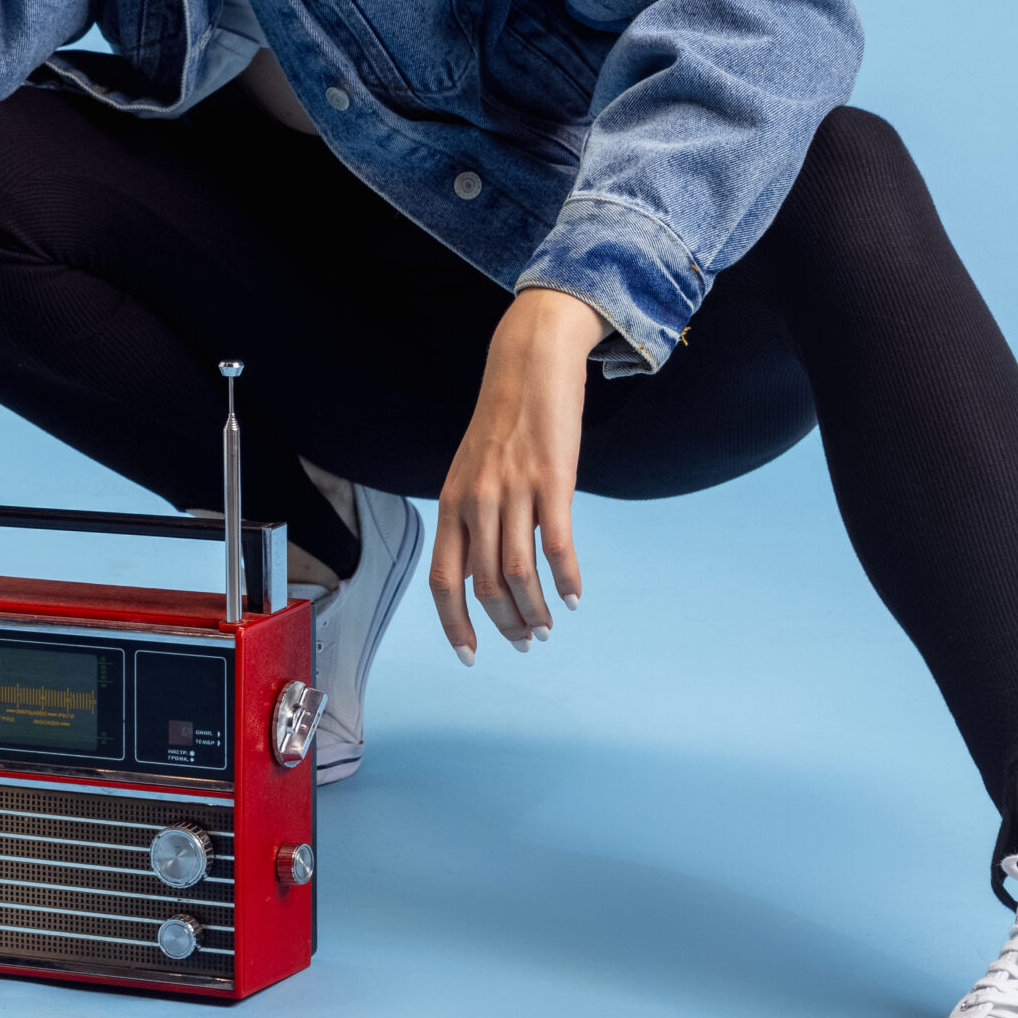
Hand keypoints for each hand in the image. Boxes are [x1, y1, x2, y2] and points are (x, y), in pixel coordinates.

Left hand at [429, 286, 600, 659]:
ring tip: (549, 627)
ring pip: (520, 575)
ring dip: (536, 612)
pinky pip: (557, 547)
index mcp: (451, 502)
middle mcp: (476, 501)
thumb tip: (473, 575)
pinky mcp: (552, 481)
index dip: (454, 624)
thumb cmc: (502, 420)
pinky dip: (567, 580)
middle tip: (527, 642)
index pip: (443, 580)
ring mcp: (513, 491)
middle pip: (486, 586)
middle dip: (506, 625)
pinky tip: (575, 597)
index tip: (470, 655)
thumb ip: (469, 521)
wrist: (529, 362)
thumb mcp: (470, 471)